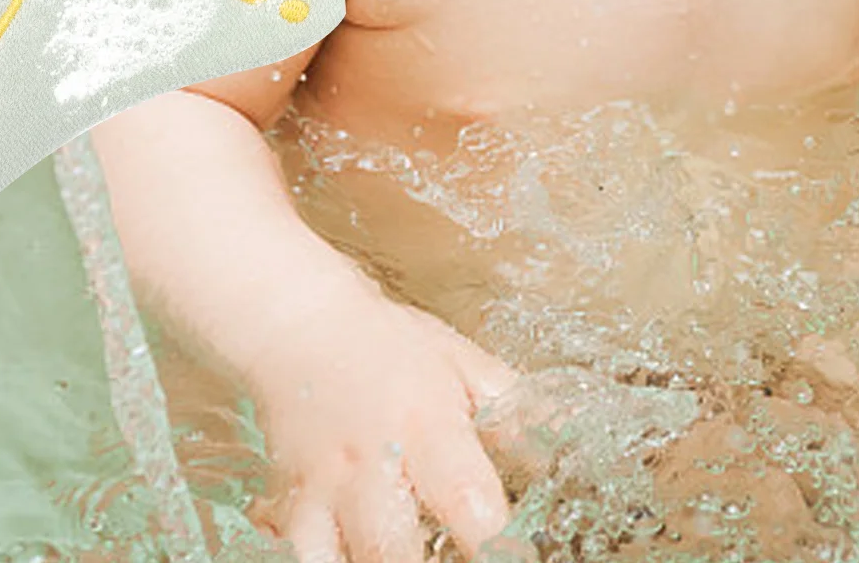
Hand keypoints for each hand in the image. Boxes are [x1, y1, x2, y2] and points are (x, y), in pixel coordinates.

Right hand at [241, 280, 518, 562]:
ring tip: (398, 561)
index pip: (466, 494)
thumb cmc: (387, 342)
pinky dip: (320, 557)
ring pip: (340, 556)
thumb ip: (515, 414)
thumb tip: (567, 448)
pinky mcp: (291, 500)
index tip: (514, 559)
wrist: (300, 320)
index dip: (495, 542)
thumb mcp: (460, 365)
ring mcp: (325, 485)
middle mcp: (372, 461)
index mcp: (426, 425)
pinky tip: (343, 556)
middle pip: (392, 544)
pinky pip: (298, 551)